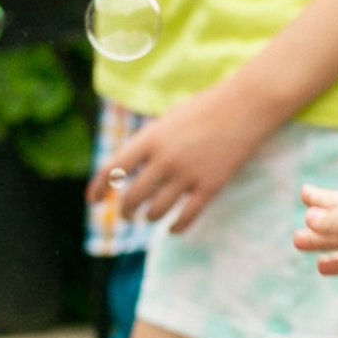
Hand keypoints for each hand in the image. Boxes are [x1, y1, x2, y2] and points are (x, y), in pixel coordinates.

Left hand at [92, 77, 284, 231]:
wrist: (244, 109)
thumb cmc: (204, 110)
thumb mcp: (167, 120)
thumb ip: (148, 143)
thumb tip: (130, 168)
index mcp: (149, 139)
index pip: (112, 168)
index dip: (98, 187)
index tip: (93, 200)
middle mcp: (164, 159)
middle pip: (132, 196)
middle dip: (125, 211)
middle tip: (127, 215)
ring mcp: (187, 175)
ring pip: (157, 211)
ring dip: (149, 218)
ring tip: (150, 218)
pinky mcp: (210, 187)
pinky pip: (187, 217)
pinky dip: (176, 227)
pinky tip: (173, 228)